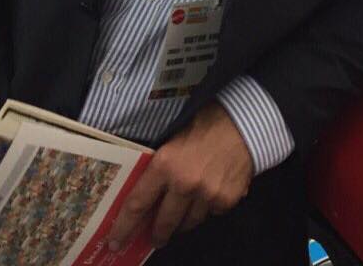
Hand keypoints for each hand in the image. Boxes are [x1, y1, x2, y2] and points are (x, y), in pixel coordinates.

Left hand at [108, 102, 253, 250]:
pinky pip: (211, 214)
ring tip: (185, 211)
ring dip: (184, 220)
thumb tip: (148, 191)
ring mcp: (207, 195)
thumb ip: (162, 165)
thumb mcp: (174, 138)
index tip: (116, 241)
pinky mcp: (227, 200)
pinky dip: (208, 208)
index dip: (124, 227)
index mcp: (165, 164)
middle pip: (163, 222)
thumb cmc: (207, 122)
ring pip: (188, 222)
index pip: (137, 204)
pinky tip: (211, 192)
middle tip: (154, 238)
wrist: (245, 121)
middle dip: (157, 234)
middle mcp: (184, 184)